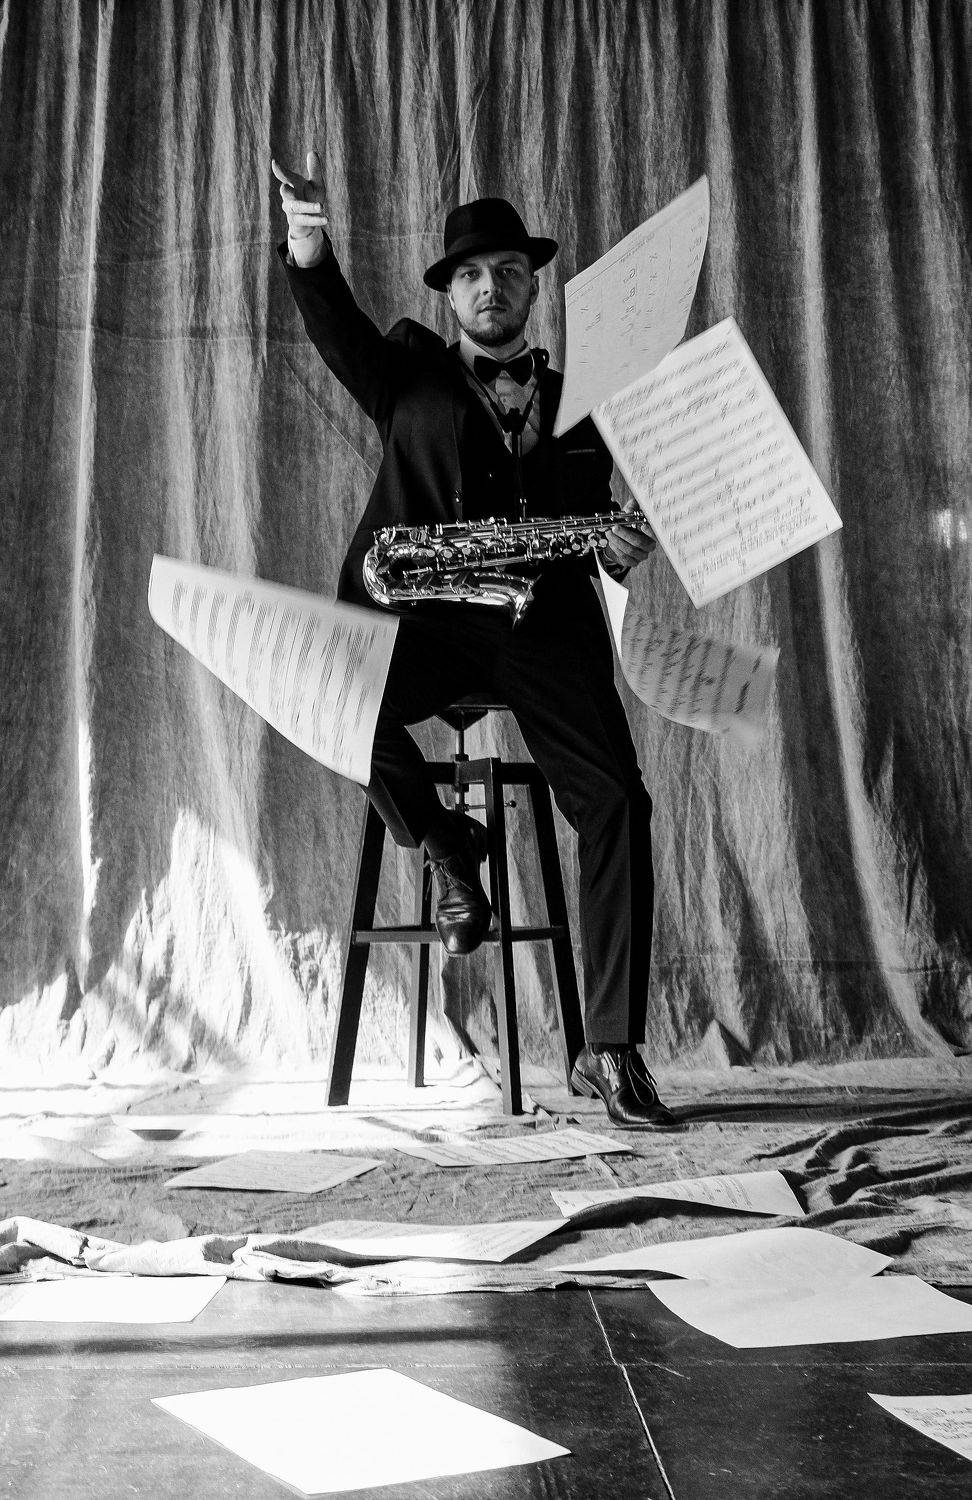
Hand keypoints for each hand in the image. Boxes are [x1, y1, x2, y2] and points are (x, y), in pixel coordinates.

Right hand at [271, 150, 329, 267]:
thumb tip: (312, 152)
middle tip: (284, 186)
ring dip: (308, 207)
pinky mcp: (297, 222)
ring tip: (320, 206)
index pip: (287, 176)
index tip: (274, 163)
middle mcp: (290, 197)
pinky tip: (326, 219)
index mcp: (294, 184)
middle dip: (285, 190)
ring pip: (296, 207)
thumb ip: (315, 170)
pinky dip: (316, 220)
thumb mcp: (316, 183)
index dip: (280, 170)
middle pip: (285, 192)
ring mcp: (292, 210)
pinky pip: (306, 220)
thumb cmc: (311, 198)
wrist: (308, 221)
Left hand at [601, 502, 656, 570]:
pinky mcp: (633, 562)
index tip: (643, 525)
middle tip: (615, 527)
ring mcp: (642, 555)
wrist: (622, 536)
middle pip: (639, 542)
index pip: (656, 534)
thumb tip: (629, 509)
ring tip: (609, 532)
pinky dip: (616, 549)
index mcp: (653, 534)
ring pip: (630, 550)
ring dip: (617, 541)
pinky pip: (624, 557)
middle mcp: (650, 546)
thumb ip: (632, 508)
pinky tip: (611, 541)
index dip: (650, 531)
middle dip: (625, 534)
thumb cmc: (630, 522)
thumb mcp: (632, 511)